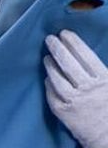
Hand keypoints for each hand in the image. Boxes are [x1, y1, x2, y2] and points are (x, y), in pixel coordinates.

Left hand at [46, 30, 107, 147]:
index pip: (86, 56)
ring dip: (51, 66)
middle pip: (69, 64)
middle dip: (58, 49)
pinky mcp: (65, 114)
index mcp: (104, 79)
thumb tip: (87, 58)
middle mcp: (88, 88)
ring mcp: (75, 101)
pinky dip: (49, 86)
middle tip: (49, 40)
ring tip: (46, 58)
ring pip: (58, 79)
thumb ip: (101, 73)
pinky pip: (53, 97)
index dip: (74, 43)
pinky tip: (47, 79)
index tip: (65, 33)